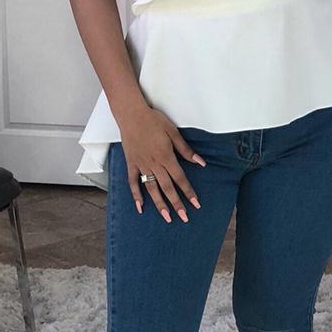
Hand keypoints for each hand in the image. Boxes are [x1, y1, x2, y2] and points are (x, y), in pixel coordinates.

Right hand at [119, 105, 204, 222]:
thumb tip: (200, 162)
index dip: (188, 192)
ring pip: (151, 189)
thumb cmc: (153, 120)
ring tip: (167, 217)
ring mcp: (141, 165)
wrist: (131, 114)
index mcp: (166, 156)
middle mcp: (154, 164)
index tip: (195, 204)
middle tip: (184, 218)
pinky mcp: (131, 164)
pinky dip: (136, 196)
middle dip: (177, 204)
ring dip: (160, 204)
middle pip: (167, 188)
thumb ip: (186, 150)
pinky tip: (141, 207)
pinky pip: (133, 183)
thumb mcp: (173, 132)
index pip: (180, 179)